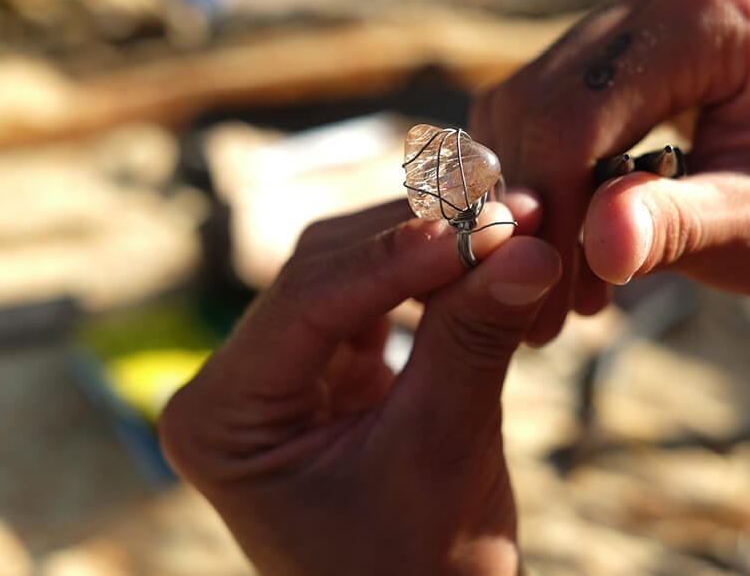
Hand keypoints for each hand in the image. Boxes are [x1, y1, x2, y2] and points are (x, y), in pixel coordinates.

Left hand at [159, 196, 560, 575]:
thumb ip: (473, 340)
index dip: (397, 256)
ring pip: (356, 271)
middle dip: (423, 238)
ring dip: (435, 247)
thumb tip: (529, 248)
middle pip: (325, 270)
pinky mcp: (328, 369)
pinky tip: (489, 258)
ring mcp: (280, 372)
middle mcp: (235, 383)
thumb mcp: (442, 453)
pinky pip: (381, 299)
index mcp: (219, 417)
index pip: (305, 302)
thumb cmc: (417, 573)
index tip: (484, 224)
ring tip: (515, 225)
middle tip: (513, 209)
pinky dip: (437, 280)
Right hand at [472, 0, 749, 342]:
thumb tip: (595, 246)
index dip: (549, 212)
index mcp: (713, 13)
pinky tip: (583, 238)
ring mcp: (651, 7)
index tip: (548, 303)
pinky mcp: (636, 39)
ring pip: (530, 105)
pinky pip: (552, 105)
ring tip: (573, 282)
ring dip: (535, 197)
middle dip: (536, 210)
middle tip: (548, 307)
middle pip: (540, 103)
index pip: (577, 113)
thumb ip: (677, 228)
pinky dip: (550, 176)